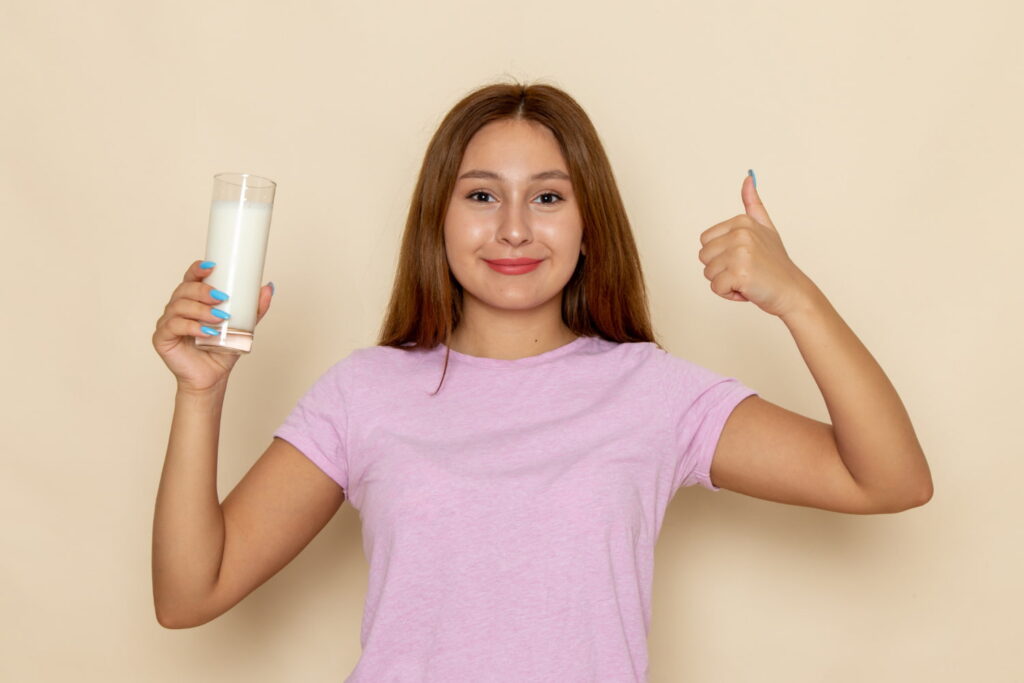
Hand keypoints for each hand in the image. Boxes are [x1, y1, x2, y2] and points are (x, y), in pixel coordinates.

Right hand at [152, 260, 274, 392]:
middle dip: (203, 291)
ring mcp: (168, 322)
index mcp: (193, 300)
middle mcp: (177, 308)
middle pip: (184, 290)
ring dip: (200, 310)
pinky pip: (174, 326)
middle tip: (221, 298)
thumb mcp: (243, 327)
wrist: (212, 377)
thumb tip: (268, 287)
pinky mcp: (162, 337)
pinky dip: (192, 327)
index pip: (191, 278)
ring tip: (219, 319)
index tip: (212, 266)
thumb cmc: (222, 350)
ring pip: (179, 306)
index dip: (198, 269)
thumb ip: (254, 309)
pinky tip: (207, 331)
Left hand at [697, 173, 818, 318]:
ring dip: (725, 282)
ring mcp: (740, 252)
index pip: (705, 242)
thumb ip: (753, 205)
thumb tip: (748, 177)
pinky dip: (729, 293)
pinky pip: (716, 287)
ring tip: (747, 278)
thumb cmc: (776, 264)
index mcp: (741, 222)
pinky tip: (747, 288)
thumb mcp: (766, 228)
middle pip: (703, 257)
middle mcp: (740, 234)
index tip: (742, 258)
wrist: (792, 291)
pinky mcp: (739, 273)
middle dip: (720, 269)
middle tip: (745, 270)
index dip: (720, 255)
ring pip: (708, 273)